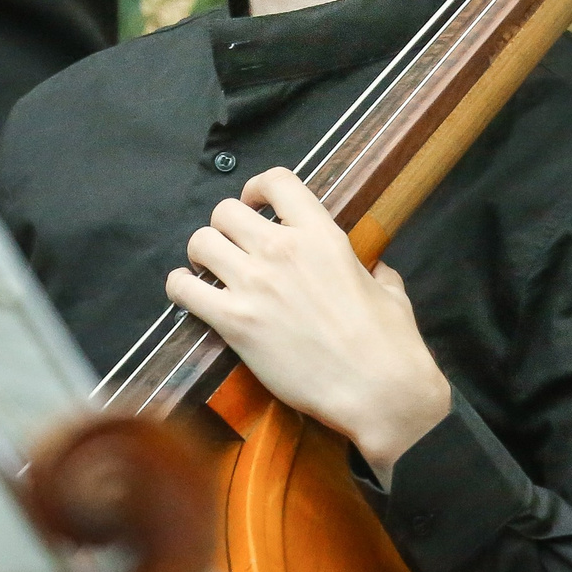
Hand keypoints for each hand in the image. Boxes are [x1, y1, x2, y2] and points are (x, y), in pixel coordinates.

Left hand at [163, 167, 451, 483]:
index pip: (276, 181)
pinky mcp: (235, 321)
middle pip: (226, 211)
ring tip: (209, 271)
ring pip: (200, 242)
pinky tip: (189, 295)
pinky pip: (184, 288)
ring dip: (201, 254)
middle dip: (225, 226)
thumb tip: (376, 270)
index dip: (256, 188)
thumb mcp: (390, 291)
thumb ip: (374, 271)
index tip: (253, 202)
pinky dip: (180, 288)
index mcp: (322, 235)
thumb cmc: (391, 344)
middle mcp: (283, 249)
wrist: (378, 390)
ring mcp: (255, 284)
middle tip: (231, 247)